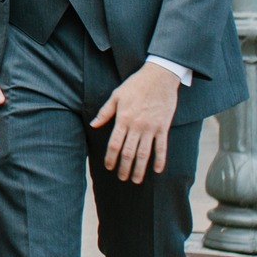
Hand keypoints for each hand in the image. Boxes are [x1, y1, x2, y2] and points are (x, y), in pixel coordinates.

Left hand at [93, 62, 181, 183]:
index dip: (111, 158)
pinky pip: (162, 146)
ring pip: (144, 153)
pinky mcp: (163, 126)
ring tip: (136, 180)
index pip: (114, 144)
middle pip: (128, 152)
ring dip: (140, 168)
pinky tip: (157, 170)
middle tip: (122, 178)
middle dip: (124, 167)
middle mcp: (137, 126)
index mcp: (123, 119)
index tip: (109, 168)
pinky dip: (160, 159)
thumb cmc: (135, 85)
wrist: (159, 77)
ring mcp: (151, 127)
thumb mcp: (116, 96)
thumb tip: (93, 125)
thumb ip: (105, 112)